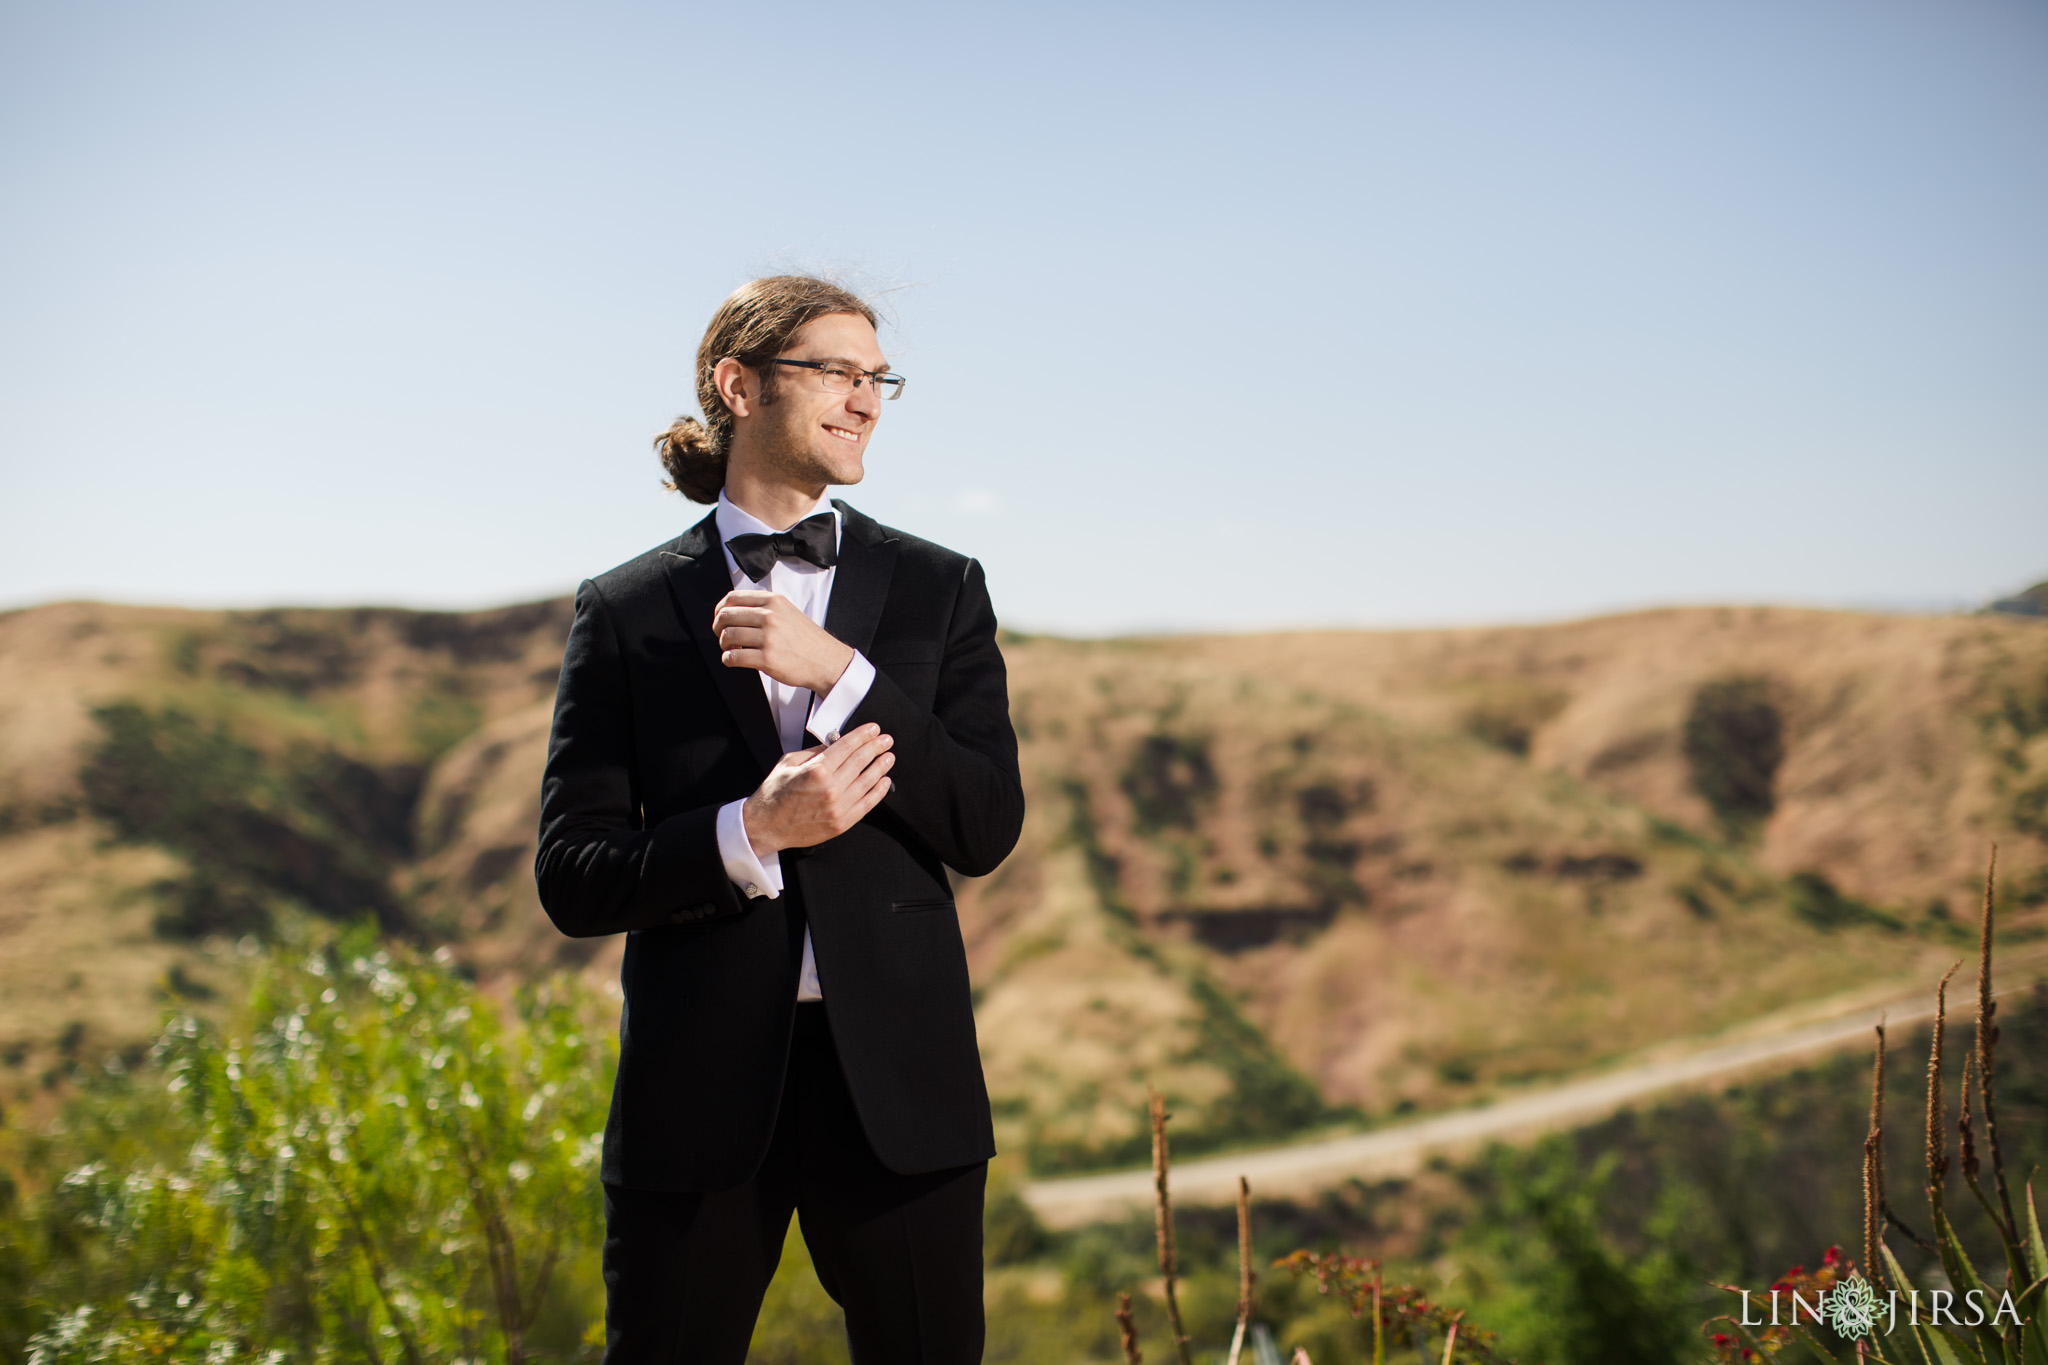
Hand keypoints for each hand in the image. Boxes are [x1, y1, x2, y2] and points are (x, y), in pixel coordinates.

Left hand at [714, 590, 855, 693]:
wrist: (826, 660)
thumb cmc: (806, 639)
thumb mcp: (787, 611)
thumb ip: (764, 607)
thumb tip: (734, 610)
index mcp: (773, 602)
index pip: (733, 598)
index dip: (720, 610)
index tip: (720, 619)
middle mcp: (770, 616)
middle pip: (726, 616)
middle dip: (718, 628)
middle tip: (722, 636)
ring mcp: (768, 638)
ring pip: (728, 636)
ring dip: (724, 645)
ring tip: (731, 649)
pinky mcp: (767, 659)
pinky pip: (734, 657)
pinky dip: (727, 659)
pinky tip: (733, 660)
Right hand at [742, 724, 894, 855]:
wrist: (765, 826)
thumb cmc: (774, 795)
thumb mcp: (789, 762)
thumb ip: (814, 752)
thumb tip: (834, 744)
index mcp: (817, 770)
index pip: (847, 747)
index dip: (863, 735)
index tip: (874, 729)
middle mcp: (830, 788)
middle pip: (861, 761)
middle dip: (876, 747)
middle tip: (886, 740)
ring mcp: (838, 807)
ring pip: (867, 781)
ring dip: (881, 767)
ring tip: (889, 757)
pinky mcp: (841, 823)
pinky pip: (866, 804)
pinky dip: (878, 792)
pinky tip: (884, 782)